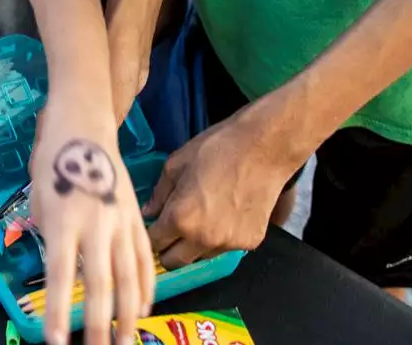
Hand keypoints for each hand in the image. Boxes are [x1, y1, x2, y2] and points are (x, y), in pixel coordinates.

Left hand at [31, 101, 154, 344]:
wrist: (85, 122)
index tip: (56, 341)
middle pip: (100, 283)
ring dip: (128, 315)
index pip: (61, 274)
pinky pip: (144, 259)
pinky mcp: (135, 217)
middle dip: (98, 325)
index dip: (59, 310)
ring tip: (126, 343)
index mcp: (64, 218)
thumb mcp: (37, 196)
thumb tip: (57, 265)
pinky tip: (144, 310)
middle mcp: (95, 223)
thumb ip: (48, 234)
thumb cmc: (53, 157)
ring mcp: (120, 221)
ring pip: (129, 277)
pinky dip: (146, 287)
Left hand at [144, 105, 304, 268]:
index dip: (151, 235)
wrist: (263, 148)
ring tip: (201, 218)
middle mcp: (203, 239)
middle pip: (174, 262)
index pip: (154, 243)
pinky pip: (226, 248)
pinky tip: (224, 215)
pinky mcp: (250, 242)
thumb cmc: (216, 149)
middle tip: (171, 231)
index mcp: (180, 219)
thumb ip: (159, 194)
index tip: (154, 228)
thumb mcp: (176, 164)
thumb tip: (148, 213)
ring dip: (194, 246)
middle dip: (167, 249)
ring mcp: (229, 244)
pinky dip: (221, 238)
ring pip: (200, 257)